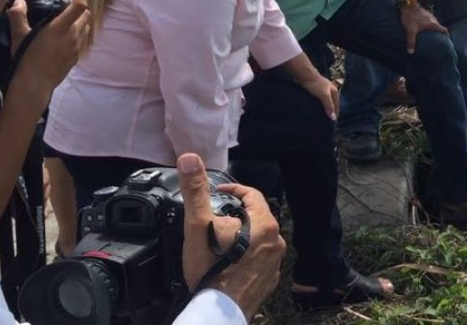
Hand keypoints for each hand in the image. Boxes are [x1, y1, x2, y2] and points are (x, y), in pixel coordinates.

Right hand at [6, 0, 89, 96]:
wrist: (35, 84)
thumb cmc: (26, 58)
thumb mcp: (19, 36)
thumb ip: (18, 16)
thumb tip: (19, 1)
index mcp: (60, 28)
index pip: (79, 6)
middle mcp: (73, 36)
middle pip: (86, 15)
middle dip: (80, 6)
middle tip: (67, 4)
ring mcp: (77, 48)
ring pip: (87, 27)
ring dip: (81, 19)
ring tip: (67, 18)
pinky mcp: (76, 57)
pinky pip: (83, 40)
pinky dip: (79, 32)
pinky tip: (66, 36)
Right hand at [178, 153, 285, 320]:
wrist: (218, 310)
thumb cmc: (210, 268)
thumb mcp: (198, 225)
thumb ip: (195, 191)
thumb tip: (190, 158)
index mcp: (265, 224)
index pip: (251, 195)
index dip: (233, 189)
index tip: (217, 191)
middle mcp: (276, 241)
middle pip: (255, 217)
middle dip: (235, 214)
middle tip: (214, 218)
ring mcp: (274, 263)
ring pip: (258, 239)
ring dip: (242, 236)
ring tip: (219, 241)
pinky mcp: (268, 281)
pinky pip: (258, 260)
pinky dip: (246, 256)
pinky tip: (228, 262)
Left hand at [299, 74, 338, 120]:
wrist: (305, 74)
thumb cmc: (315, 84)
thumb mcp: (324, 96)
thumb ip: (329, 106)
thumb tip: (334, 118)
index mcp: (334, 92)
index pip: (337, 106)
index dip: (335, 114)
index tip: (332, 123)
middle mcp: (330, 90)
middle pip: (332, 104)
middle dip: (330, 112)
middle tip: (327, 121)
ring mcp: (323, 89)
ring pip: (325, 102)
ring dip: (324, 108)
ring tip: (321, 116)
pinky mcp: (316, 89)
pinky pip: (319, 100)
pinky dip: (319, 105)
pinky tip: (315, 109)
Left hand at [400, 5, 446, 53]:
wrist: (407, 4)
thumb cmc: (411, 17)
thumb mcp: (410, 31)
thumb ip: (411, 42)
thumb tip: (411, 52)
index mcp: (433, 24)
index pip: (444, 30)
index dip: (446, 36)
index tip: (446, 41)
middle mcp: (434, 19)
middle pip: (439, 28)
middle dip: (439, 34)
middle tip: (437, 40)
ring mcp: (430, 15)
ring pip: (434, 23)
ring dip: (433, 29)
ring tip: (429, 35)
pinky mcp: (425, 12)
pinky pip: (429, 20)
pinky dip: (428, 24)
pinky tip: (422, 27)